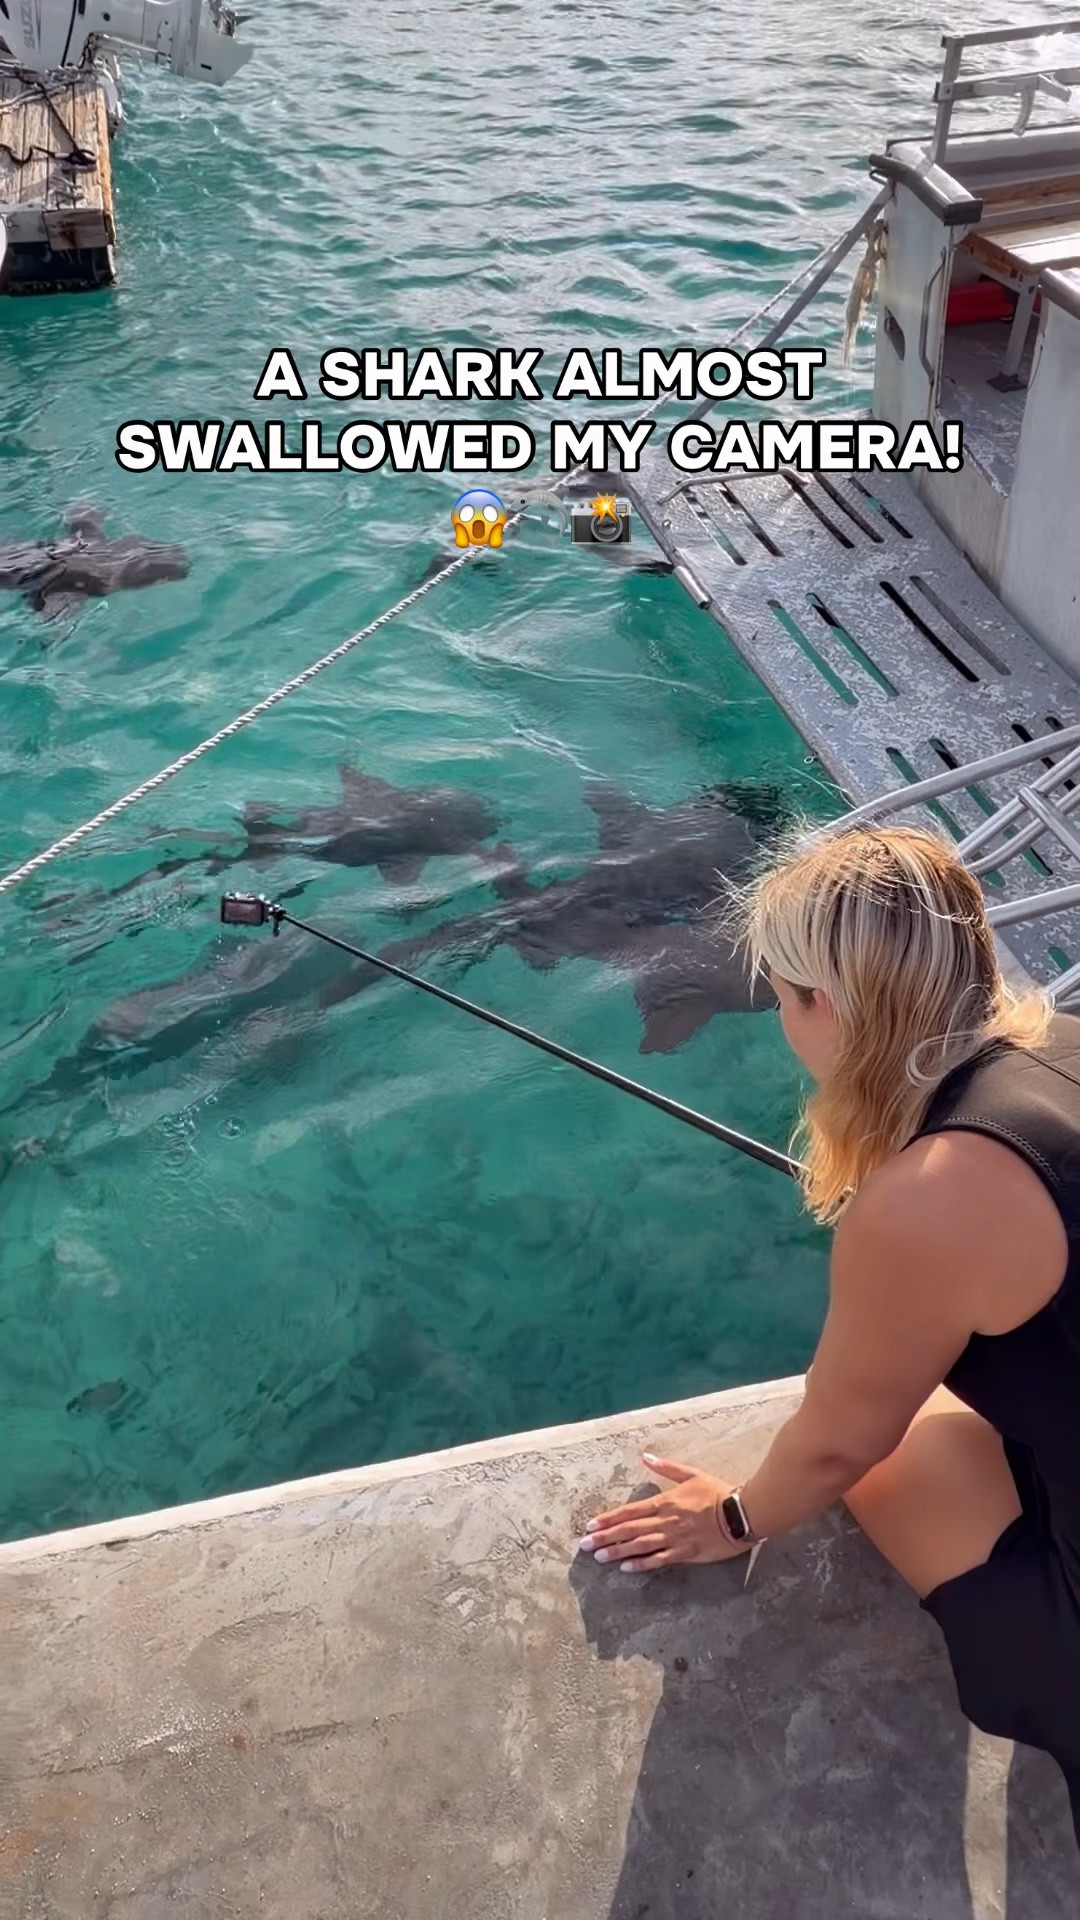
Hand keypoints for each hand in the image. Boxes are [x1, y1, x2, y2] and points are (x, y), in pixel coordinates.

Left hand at [577, 1452, 751, 1572]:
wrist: (742, 1513)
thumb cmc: (718, 1492)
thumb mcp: (692, 1474)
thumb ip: (667, 1468)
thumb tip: (645, 1457)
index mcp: (665, 1502)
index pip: (630, 1511)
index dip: (609, 1518)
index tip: (591, 1525)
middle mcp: (665, 1520)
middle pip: (630, 1529)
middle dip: (606, 1537)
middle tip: (585, 1545)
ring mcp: (675, 1538)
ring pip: (640, 1545)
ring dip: (618, 1551)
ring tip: (599, 1557)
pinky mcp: (686, 1554)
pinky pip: (660, 1560)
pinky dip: (642, 1564)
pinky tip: (626, 1568)